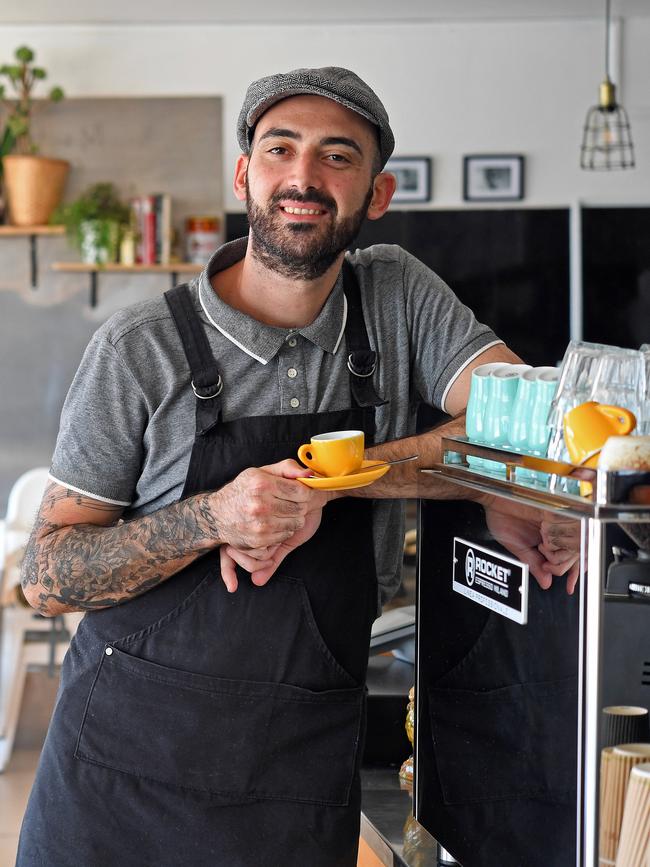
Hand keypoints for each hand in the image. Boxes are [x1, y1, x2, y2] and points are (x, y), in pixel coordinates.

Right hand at [214, 459, 328, 591]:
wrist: (217, 515)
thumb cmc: (243, 490)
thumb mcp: (261, 472)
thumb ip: (287, 468)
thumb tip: (309, 473)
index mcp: (262, 484)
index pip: (301, 491)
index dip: (308, 492)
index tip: (307, 492)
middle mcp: (261, 505)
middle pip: (301, 508)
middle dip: (301, 505)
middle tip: (293, 502)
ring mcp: (260, 525)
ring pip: (297, 523)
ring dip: (294, 518)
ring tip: (282, 512)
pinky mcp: (260, 540)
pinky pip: (286, 535)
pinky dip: (285, 529)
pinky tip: (275, 522)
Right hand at [482, 497, 580, 593]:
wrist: (492, 497)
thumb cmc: (501, 515)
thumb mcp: (516, 546)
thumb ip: (533, 564)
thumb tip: (546, 583)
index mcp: (550, 537)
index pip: (570, 558)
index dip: (573, 573)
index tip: (570, 587)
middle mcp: (557, 527)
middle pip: (577, 551)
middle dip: (563, 563)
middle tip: (546, 562)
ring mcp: (557, 516)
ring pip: (575, 538)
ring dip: (560, 548)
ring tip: (542, 546)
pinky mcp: (554, 505)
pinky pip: (567, 521)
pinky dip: (557, 533)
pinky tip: (544, 534)